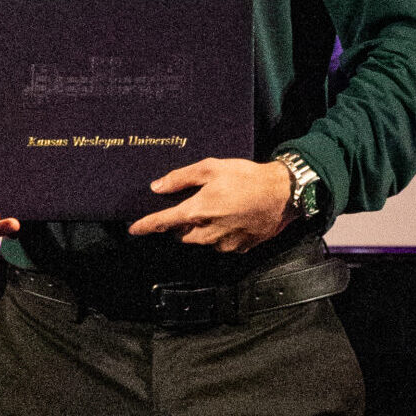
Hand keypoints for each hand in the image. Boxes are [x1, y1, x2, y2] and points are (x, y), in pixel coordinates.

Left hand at [127, 157, 292, 251]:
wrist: (282, 194)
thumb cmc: (246, 177)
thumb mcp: (211, 168)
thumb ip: (181, 178)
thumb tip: (157, 187)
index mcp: (199, 211)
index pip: (164, 222)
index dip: (146, 226)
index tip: (133, 229)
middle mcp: (209, 232)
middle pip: (181, 235)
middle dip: (178, 225)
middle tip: (188, 207)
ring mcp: (225, 243)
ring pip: (200, 241)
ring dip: (198, 230)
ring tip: (213, 209)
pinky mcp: (240, 248)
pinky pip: (220, 244)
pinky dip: (218, 234)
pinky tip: (229, 218)